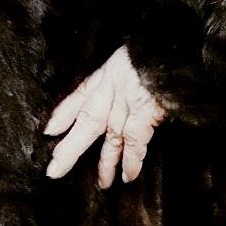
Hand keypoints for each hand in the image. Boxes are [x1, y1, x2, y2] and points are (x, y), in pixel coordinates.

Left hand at [43, 45, 166, 187]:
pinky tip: (128, 176)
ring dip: (105, 163)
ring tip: (102, 183)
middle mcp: (112, 88)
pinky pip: (133, 142)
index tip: (50, 130)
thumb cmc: (159, 47)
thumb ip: (132, 70)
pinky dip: (131, 160)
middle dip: (70, 148)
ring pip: (110, 137)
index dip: (64, 113)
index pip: (80, 95)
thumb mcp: (137, 52)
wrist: (175, 41)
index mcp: (109, 72)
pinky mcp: (144, 111)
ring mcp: (127, 101)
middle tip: (55, 171)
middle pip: (87, 122)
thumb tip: (136, 86)